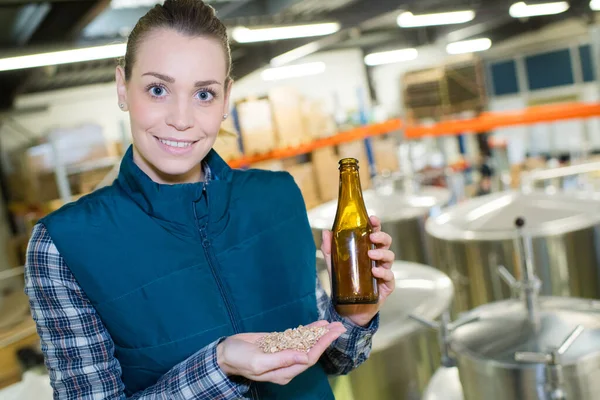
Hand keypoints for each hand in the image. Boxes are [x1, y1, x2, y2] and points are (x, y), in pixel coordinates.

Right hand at [217, 320, 345, 385]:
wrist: (225, 352)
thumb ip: (281, 360)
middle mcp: (288, 364)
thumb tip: (303, 356)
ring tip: (334, 324)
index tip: (332, 335)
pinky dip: (308, 330)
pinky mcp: (279, 343)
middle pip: (312, 350)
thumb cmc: (239, 359)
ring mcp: (284, 352)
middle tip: (340, 327)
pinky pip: (297, 337)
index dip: (322, 346)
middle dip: (326, 339)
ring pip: (306, 343)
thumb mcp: (258, 362)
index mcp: (284, 372)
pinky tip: (319, 323)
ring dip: (320, 333)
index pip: (308, 359)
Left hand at [321, 215, 395, 326]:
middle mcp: (377, 259)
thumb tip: (326, 232)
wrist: (347, 309)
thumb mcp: (334, 265)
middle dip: (382, 237)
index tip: (372, 219)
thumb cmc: (343, 284)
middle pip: (386, 243)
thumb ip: (329, 249)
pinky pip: (390, 276)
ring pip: (390, 257)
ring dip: (382, 253)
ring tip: (371, 254)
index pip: (374, 234)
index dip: (376, 225)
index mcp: (367, 250)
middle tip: (372, 237)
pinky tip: (375, 272)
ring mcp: (383, 272)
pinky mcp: (386, 286)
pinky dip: (383, 272)